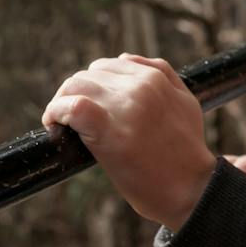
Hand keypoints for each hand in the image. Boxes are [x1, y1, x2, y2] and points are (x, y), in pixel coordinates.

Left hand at [44, 54, 214, 229]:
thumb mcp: (186, 103)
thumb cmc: (186, 152)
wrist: (191, 187)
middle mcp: (138, 85)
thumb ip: (164, 76)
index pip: (110, 65)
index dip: (95, 84)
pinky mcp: (105, 127)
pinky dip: (56, 112)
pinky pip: (69, 106)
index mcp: (155, 78)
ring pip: (75, 85)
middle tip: (74, 118)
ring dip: (62, 101)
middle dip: (78, 93)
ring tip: (62, 122)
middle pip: (89, 75)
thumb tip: (126, 58)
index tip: (91, 104)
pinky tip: (54, 125)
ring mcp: (122, 105)